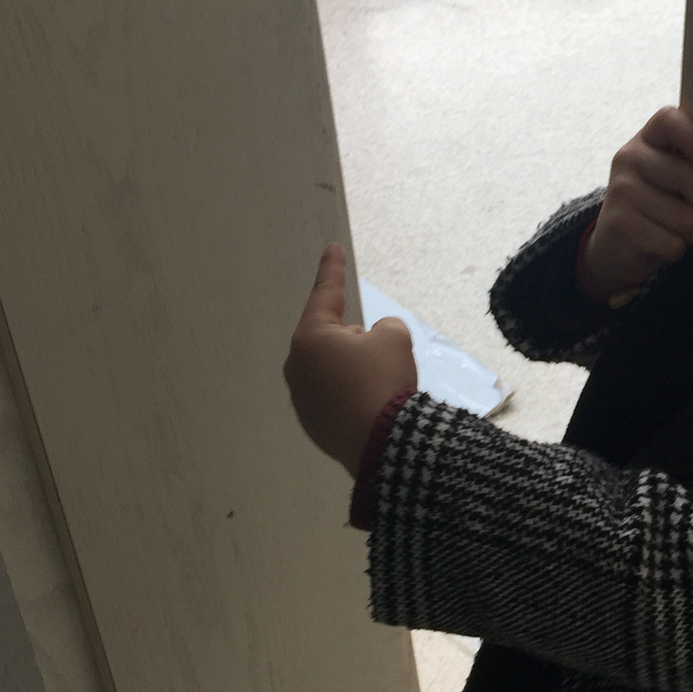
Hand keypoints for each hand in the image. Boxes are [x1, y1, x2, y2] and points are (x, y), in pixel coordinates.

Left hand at [284, 244, 416, 475]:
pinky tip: (373, 408)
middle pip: (331, 338)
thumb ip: (385, 327)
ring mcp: (301, 398)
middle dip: (355, 339)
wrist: (383, 444)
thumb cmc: (384, 381)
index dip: (333, 269)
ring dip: (354, 369)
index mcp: (310, 338)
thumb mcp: (395, 339)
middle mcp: (297, 366)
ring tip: (381, 387)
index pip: (325, 294)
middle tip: (383, 355)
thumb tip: (373, 340)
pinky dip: (353, 396)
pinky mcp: (312, 424)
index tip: (333, 247)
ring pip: (333, 369)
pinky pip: (335, 397)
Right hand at [579, 107, 692, 303]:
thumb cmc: (657, 205)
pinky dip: (676, 250)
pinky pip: (672, 243)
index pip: (669, 119)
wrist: (615, 245)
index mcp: (648, 139)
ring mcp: (621, 189)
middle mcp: (629, 157)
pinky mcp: (620, 223)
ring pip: (686, 218)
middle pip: (689, 176)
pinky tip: (658, 243)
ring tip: (676, 230)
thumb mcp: (680, 180)